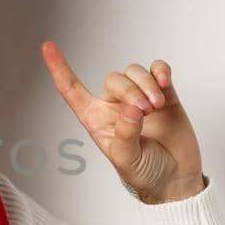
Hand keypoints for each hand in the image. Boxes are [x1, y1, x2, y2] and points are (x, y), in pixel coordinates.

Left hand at [41, 41, 205, 202]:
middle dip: (131, 91)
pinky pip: (157, 69)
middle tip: (145, 111)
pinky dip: (160, 71)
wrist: (176, 179)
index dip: (59, 68)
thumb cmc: (145, 173)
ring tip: (157, 106)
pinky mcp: (163, 94)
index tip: (48, 46)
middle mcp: (114, 105)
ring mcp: (139, 98)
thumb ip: (125, 135)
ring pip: (134, 72)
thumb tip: (129, 110)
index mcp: (96, 120)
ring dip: (146, 84)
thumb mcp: (127, 160)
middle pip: (115, 80)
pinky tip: (164, 83)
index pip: (72, 90)